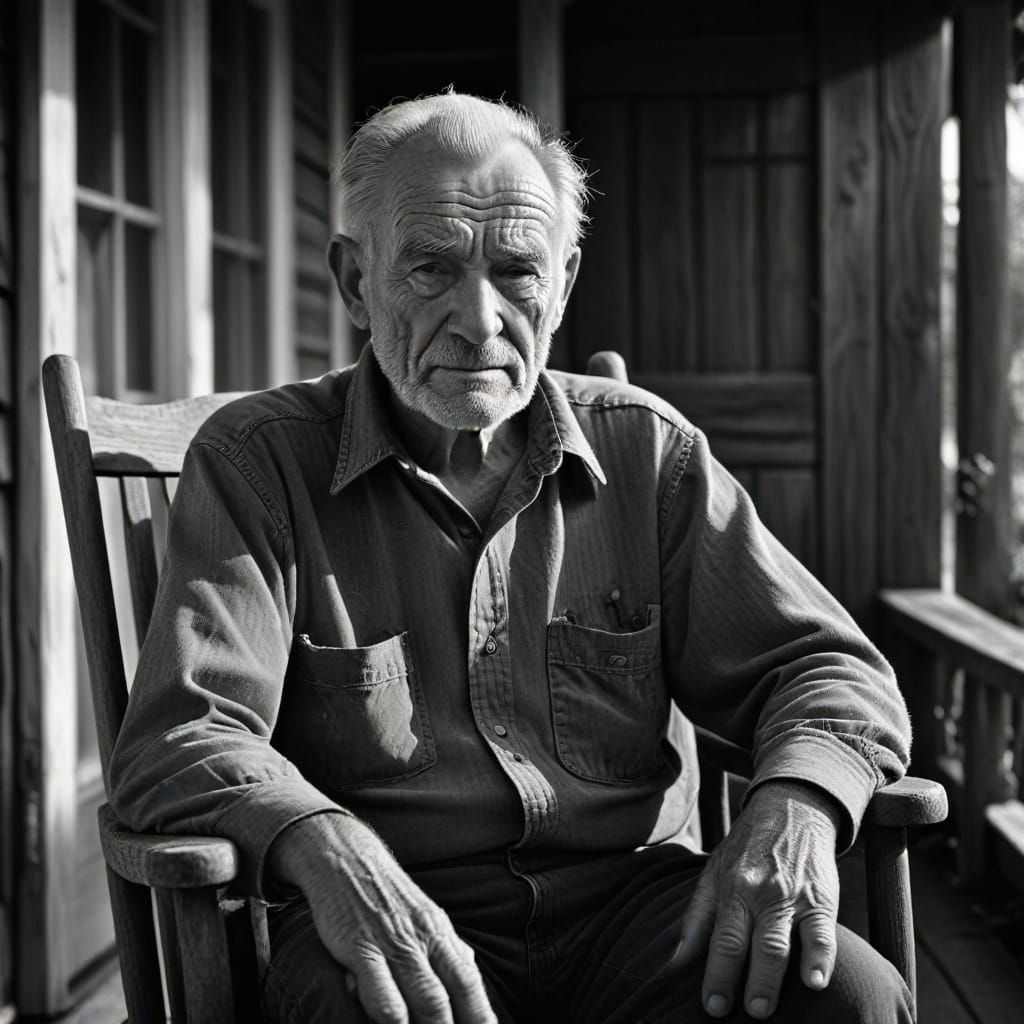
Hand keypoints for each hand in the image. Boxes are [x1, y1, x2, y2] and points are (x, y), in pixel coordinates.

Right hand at [268, 813, 496, 1023]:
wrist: (346, 858)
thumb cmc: (386, 894)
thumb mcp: (424, 914)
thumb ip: (446, 945)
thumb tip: (471, 970)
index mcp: (440, 933)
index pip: (470, 983)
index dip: (482, 1016)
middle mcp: (422, 939)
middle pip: (451, 996)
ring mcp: (393, 943)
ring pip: (424, 997)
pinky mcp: (361, 946)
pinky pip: (382, 989)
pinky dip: (393, 1017)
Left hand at [674, 781, 842, 1018]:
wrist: (790, 808)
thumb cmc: (746, 850)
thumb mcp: (713, 873)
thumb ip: (696, 918)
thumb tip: (675, 962)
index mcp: (729, 889)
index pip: (720, 938)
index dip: (715, 975)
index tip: (712, 1006)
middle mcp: (757, 893)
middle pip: (748, 944)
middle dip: (744, 982)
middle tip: (743, 1014)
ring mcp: (789, 896)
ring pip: (779, 941)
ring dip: (771, 978)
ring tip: (763, 1009)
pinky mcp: (820, 898)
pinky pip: (822, 932)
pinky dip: (820, 958)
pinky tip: (816, 982)